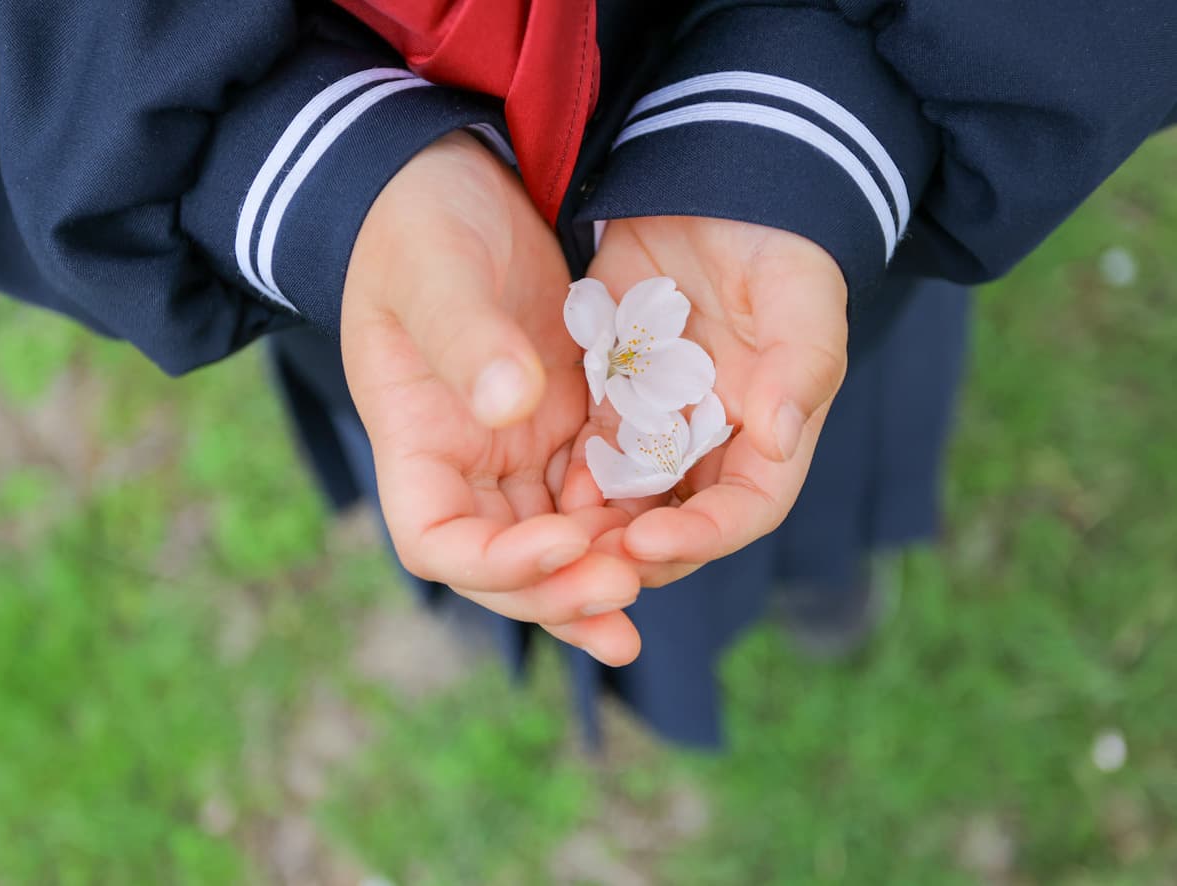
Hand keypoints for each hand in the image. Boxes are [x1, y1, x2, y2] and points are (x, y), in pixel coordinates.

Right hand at [341, 132, 640, 664]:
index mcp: (414, 440)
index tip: (562, 538)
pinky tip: (667, 531)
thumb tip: (510, 411)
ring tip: (649, 587)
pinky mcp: (561, 421)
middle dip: (559, 589)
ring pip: (555, 538)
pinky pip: (594, 489)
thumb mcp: (432, 272)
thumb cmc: (418, 222)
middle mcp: (464, 462)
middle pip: (503, 563)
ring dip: (599, 570)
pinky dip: (624, 518)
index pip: (438, 541)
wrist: (448, 181)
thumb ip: (467, 340)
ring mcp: (514, 447)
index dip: (496, 561)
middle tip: (622, 594)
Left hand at [561, 215, 848, 585]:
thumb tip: (780, 439)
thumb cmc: (776, 240)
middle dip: (638, 550)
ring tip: (551, 542)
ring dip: (596, 525)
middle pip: (680, 519)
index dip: (702, 536)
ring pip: (628, 496)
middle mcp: (715, 440)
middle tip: (585, 564)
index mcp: (772, 430)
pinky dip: (570, 474)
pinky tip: (537, 487)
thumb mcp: (801, 295)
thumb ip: (802, 365)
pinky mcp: (612, 392)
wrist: (716, 183)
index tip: (649, 543)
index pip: (746, 508)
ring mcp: (660, 419)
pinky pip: (588, 448)